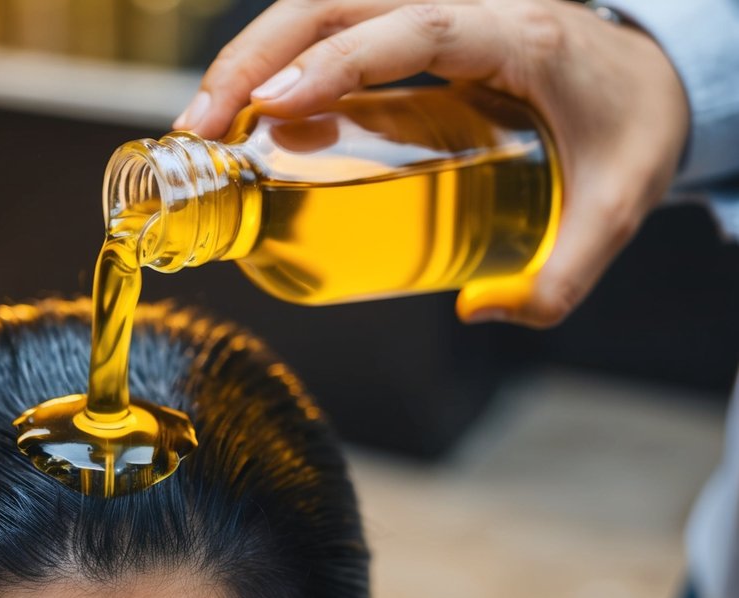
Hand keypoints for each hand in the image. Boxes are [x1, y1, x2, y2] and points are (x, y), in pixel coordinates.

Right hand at [174, 0, 689, 327]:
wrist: (651, 75)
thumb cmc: (631, 127)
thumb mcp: (616, 202)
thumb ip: (565, 271)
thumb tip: (485, 311)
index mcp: (518, 33)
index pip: (414, 26)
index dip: (337, 59)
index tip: (275, 107)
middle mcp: (469, 4)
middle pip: (338, 1)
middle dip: (257, 57)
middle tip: (201, 129)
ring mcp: (436, 10)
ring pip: (324, 6)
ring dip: (254, 57)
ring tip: (205, 126)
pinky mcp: (413, 29)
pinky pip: (334, 29)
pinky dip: (280, 61)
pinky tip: (248, 112)